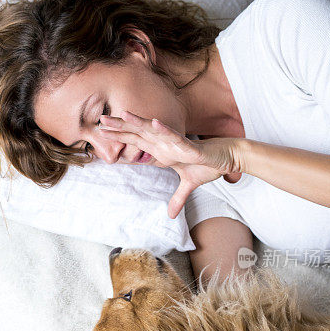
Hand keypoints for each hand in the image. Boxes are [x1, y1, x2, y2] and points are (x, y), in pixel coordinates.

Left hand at [98, 110, 240, 218]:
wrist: (228, 158)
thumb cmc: (209, 165)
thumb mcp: (189, 185)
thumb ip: (178, 198)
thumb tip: (171, 215)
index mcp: (162, 149)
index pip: (136, 141)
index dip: (120, 136)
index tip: (102, 133)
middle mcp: (166, 143)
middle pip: (139, 133)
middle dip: (120, 127)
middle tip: (101, 121)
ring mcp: (177, 143)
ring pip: (154, 130)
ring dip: (139, 123)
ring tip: (122, 115)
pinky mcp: (190, 146)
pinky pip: (175, 137)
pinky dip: (165, 130)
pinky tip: (154, 122)